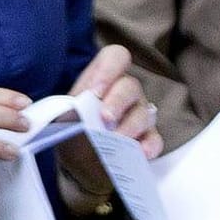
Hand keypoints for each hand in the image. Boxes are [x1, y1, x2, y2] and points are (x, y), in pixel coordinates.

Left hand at [55, 45, 161, 193]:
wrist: (77, 161)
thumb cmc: (73, 131)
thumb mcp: (64, 115)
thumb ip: (69, 108)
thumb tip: (73, 112)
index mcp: (104, 79)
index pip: (116, 57)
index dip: (109, 70)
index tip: (95, 91)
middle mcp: (126, 93)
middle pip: (131, 86)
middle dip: (118, 101)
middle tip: (105, 118)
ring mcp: (139, 116)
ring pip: (144, 114)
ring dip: (130, 126)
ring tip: (116, 140)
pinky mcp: (147, 140)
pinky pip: (155, 140)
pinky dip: (148, 146)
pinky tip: (139, 153)